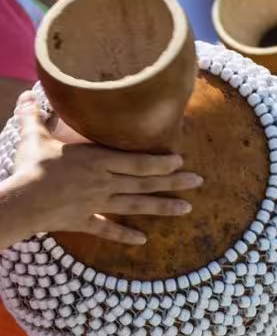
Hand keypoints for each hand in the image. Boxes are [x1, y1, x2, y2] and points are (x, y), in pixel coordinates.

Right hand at [6, 92, 201, 245]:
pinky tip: (142, 240)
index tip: (180, 161)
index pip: (137, 161)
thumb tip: (27, 95)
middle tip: (198, 182)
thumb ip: (36, 116)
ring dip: (162, 207)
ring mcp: (97, 204)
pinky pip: (107, 229)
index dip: (160, 161)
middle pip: (145, 182)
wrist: (19, 203)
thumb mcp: (34, 137)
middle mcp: (104, 182)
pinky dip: (124, 235)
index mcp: (98, 160)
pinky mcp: (84, 221)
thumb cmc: (30, 167)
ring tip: (186, 209)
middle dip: (174, 182)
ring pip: (136, 205)